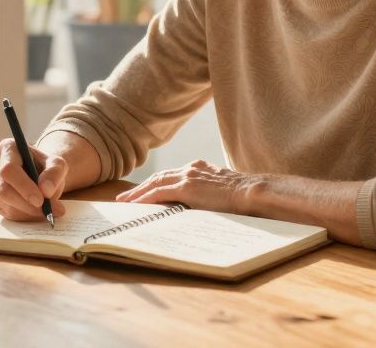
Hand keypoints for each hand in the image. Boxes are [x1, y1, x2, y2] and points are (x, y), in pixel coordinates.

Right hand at [0, 138, 67, 220]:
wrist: (39, 174)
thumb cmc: (46, 167)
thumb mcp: (57, 164)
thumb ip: (54, 173)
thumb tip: (46, 190)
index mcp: (7, 148)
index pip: (9, 169)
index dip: (24, 186)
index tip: (41, 200)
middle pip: (4, 190)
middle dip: (27, 205)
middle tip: (49, 212)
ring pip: (5, 204)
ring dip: (28, 212)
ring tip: (46, 210)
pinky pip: (5, 213)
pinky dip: (23, 216)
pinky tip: (35, 210)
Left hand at [115, 159, 258, 213]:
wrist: (250, 192)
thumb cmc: (242, 196)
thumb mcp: (221, 192)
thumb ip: (207, 194)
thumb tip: (200, 207)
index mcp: (198, 168)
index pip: (171, 176)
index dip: (155, 184)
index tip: (144, 192)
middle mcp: (190, 168)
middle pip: (159, 177)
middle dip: (141, 187)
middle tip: (125, 197)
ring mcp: (188, 176)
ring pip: (155, 183)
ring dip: (138, 193)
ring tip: (125, 202)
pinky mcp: (186, 187)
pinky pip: (159, 193)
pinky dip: (145, 199)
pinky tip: (135, 205)